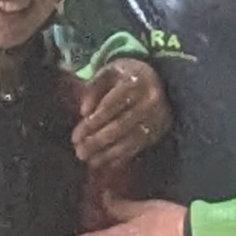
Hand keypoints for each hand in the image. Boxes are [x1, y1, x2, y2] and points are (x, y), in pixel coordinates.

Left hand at [70, 55, 169, 172]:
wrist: (159, 79)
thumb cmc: (126, 76)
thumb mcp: (109, 72)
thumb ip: (94, 88)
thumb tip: (84, 112)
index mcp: (135, 83)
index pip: (110, 106)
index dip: (92, 123)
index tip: (76, 136)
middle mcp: (149, 102)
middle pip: (119, 126)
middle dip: (97, 142)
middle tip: (79, 152)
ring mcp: (156, 119)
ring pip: (129, 141)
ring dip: (108, 154)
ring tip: (90, 161)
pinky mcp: (158, 132)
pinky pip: (138, 148)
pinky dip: (122, 157)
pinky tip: (107, 163)